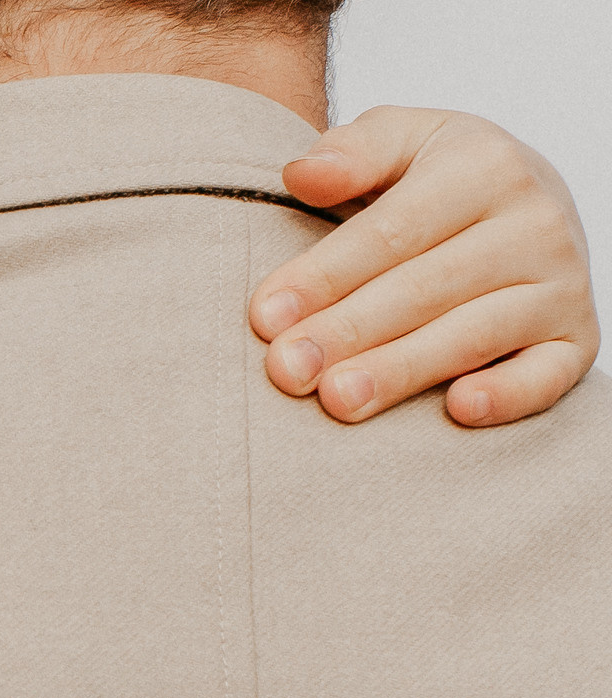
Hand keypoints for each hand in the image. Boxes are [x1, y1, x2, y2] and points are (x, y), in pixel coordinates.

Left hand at [247, 107, 597, 428]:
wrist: (529, 207)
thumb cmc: (440, 182)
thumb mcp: (402, 143)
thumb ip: (353, 151)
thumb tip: (301, 174)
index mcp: (485, 167)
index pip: (391, 232)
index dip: (325, 276)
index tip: (265, 316)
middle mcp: (535, 223)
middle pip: (425, 287)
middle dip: (348, 332)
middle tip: (287, 370)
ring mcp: (562, 284)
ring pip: (474, 333)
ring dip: (403, 369)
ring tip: (337, 400)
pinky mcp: (578, 338)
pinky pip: (549, 373)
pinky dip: (510, 394)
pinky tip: (459, 410)